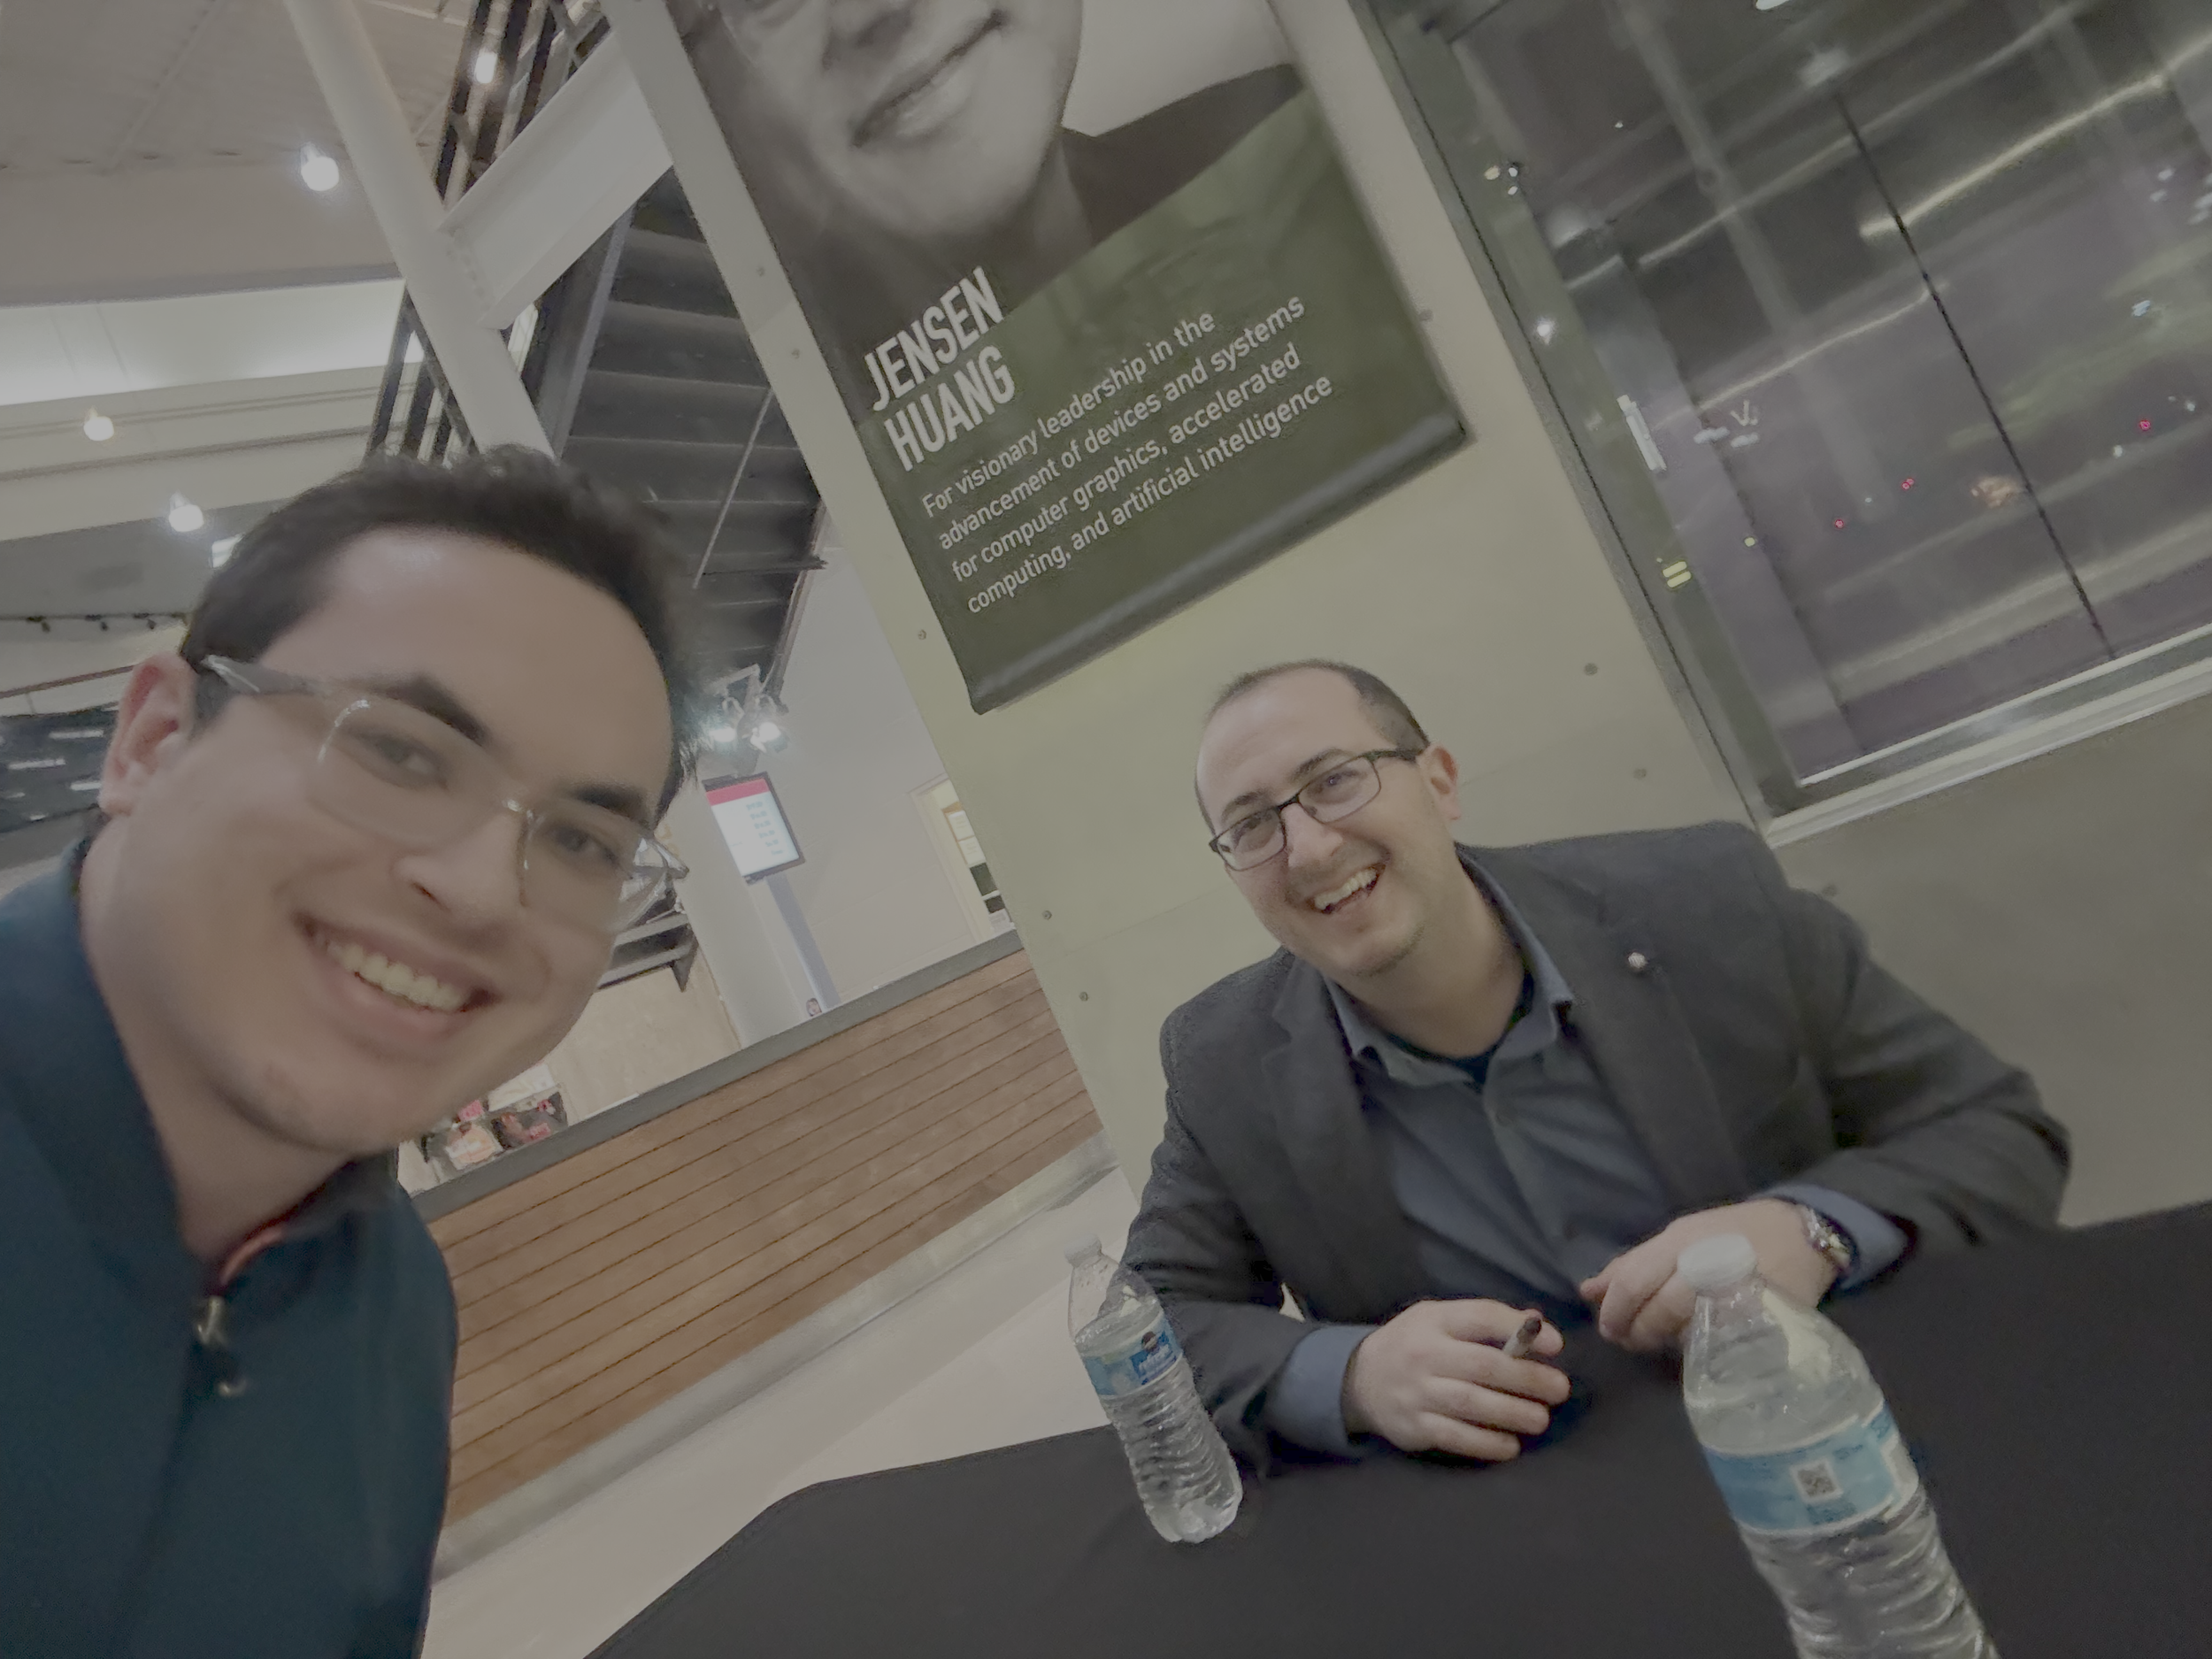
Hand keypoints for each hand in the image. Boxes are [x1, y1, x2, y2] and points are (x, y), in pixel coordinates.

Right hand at [1341, 1300, 1570, 1459]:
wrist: (1360, 1379)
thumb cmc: (1414, 1344)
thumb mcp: (1439, 1319)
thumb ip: (1483, 1321)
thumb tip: (1536, 1327)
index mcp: (1434, 1321)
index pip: (1481, 1317)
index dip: (1520, 1329)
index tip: (1556, 1345)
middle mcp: (1424, 1354)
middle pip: (1484, 1366)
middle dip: (1528, 1379)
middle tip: (1559, 1389)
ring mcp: (1417, 1393)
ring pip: (1473, 1405)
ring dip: (1514, 1414)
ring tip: (1540, 1419)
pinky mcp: (1414, 1427)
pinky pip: (1456, 1437)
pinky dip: (1488, 1443)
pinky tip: (1511, 1444)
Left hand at [1579, 1198, 1837, 1353]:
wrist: (1801, 1234)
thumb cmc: (1731, 1233)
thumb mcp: (1679, 1237)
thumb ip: (1634, 1263)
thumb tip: (1589, 1291)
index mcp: (1681, 1240)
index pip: (1633, 1279)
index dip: (1614, 1310)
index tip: (1607, 1328)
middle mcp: (1706, 1262)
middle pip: (1659, 1307)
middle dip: (1637, 1331)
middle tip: (1629, 1341)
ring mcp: (1735, 1290)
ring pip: (1688, 1327)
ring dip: (1665, 1340)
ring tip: (1658, 1342)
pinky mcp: (1762, 1315)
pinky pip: (1722, 1338)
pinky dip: (1702, 1345)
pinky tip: (1696, 1344)